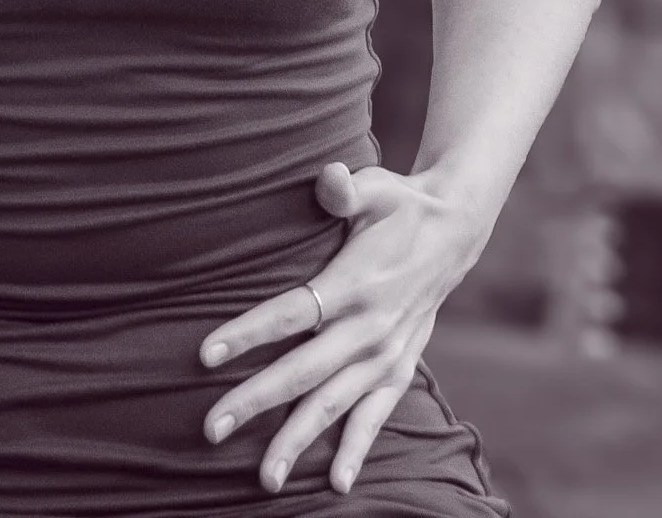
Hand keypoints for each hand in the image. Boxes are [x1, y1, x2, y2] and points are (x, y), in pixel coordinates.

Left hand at [197, 161, 478, 496]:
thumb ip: (346, 189)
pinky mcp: (399, 368)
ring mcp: (387, 354)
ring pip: (334, 405)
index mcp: (356, 284)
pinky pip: (375, 416)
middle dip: (255, 401)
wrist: (455, 233)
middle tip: (210, 428)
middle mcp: (370, 328)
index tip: (206, 353)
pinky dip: (356, 450)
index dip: (249, 332)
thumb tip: (328, 179)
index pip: (293, 312)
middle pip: (303, 371)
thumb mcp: (376, 188)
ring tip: (263, 477)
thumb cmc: (400, 205)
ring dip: (297, 440)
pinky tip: (334, 483)